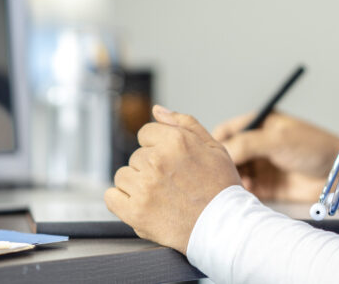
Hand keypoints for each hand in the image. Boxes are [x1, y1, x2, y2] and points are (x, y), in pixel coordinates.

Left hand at [104, 105, 241, 253]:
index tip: (169, 163)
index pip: (145, 133)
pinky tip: (141, 205)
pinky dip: (121, 201)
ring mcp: (145, 187)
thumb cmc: (222, 188)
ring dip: (136, 184)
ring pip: (123, 175)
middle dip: (150, 168)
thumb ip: (184, 123)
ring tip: (160, 196)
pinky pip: (112, 197)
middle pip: (136, 156)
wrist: (226, 228)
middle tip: (171, 184)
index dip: (158, 147)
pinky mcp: (136, 212)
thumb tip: (157, 110)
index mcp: (175, 141)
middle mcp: (157, 161)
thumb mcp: (214, 147)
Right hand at [212, 111, 338, 202]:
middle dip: (223, 161)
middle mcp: (257, 144)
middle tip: (224, 169)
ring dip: (232, 176)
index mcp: (259, 124)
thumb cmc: (315, 147)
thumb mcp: (278, 139)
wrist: (338, 176)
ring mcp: (261, 165)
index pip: (227, 130)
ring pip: (234, 171)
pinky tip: (247, 190)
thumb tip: (222, 152)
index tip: (210, 152)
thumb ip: (247, 143)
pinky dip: (242, 189)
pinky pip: (246, 188)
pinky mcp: (267, 186)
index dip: (215, 140)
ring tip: (239, 180)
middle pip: (228, 152)